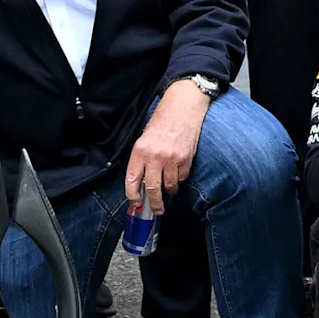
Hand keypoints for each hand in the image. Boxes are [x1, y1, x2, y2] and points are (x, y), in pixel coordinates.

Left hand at [125, 81, 211, 209]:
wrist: (183, 108)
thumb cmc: (162, 122)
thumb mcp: (144, 139)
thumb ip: (142, 160)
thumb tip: (140, 184)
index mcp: (139, 151)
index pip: (132, 180)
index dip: (133, 196)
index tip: (135, 204)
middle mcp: (154, 156)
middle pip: (152, 189)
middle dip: (154, 204)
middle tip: (156, 209)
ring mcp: (171, 159)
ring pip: (169, 186)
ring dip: (169, 190)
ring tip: (169, 188)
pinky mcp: (186, 159)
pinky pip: (181, 178)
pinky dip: (179, 179)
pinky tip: (177, 171)